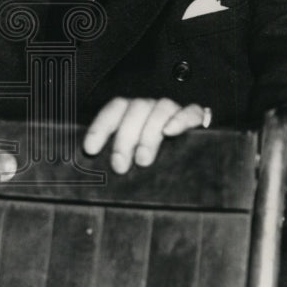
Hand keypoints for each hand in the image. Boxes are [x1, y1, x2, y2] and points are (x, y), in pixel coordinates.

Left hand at [82, 97, 209, 173]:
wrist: (197, 153)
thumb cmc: (156, 157)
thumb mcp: (133, 157)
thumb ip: (120, 160)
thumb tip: (97, 178)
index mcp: (131, 112)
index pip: (113, 110)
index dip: (100, 127)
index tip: (90, 149)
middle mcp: (151, 107)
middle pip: (135, 109)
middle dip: (125, 137)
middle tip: (120, 166)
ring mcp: (173, 110)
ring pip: (160, 108)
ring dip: (149, 133)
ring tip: (143, 160)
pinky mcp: (196, 116)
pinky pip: (190, 111)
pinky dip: (179, 120)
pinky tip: (170, 132)